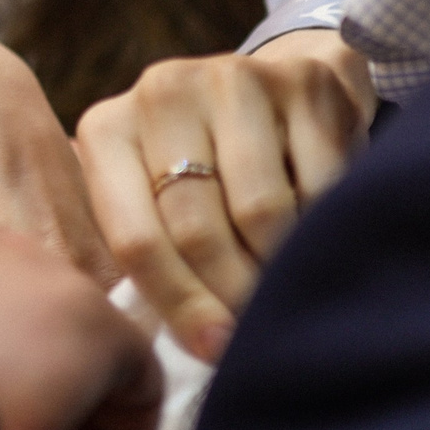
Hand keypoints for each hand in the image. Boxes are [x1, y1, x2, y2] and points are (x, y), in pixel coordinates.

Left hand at [74, 28, 374, 360]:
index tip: (213, 351)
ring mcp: (232, 78)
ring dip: (278, 266)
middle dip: (231, 295)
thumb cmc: (203, 173)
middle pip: (197, 228)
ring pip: (261, 211)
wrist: (273, 96)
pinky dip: (322, 227)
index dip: (179, 304)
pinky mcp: (301, 81)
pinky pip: (320, 183)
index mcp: (107, 130)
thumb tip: (170, 351)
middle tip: (256, 333)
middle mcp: (161, 91)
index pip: (136, 239)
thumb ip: (147, 259)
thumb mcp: (153, 203)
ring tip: (285, 289)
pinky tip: (318, 240)